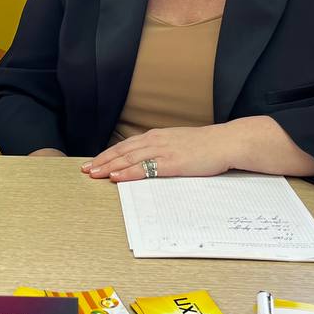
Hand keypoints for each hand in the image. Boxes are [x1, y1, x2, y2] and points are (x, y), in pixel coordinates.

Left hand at [82, 125, 233, 181]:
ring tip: (94, 174)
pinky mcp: (172, 163)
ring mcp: (163, 151)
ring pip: (129, 159)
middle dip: (102, 161)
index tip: (93, 162)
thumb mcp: (179, 143)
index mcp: (157, 136)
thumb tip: (151, 160)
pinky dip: (128, 173)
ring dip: (109, 167)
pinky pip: (145, 169)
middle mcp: (156, 141)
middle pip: (122, 151)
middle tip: (85, 170)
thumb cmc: (206, 146)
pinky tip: (116, 177)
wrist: (227, 142)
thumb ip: (163, 150)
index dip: (108, 154)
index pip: (126, 146)